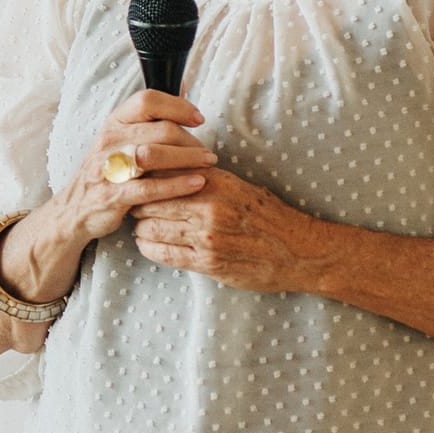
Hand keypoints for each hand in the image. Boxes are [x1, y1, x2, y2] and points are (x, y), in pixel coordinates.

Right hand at [48, 89, 215, 247]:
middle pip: (159, 129)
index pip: (147, 100)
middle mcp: (110, 140)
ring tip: (208, 163)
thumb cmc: (108, 170)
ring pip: (154, 155)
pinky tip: (196, 183)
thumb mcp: (122, 138)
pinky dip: (177, 185)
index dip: (177, 106)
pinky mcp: (112, 195)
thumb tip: (183, 86)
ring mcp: (108, 167)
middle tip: (208, 152)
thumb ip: (151, 116)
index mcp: (115, 122)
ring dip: (187, 158)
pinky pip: (149, 188)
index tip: (198, 118)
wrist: (75, 208)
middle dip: (190, 140)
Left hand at [128, 168, 324, 293]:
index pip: (163, 172)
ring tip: (140, 226)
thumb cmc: (269, 216)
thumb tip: (169, 170)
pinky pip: (163, 254)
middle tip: (133, 204)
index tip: (138, 180)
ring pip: (152, 228)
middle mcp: (209, 206)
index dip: (146, 177)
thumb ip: (205, 180)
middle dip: (138, 203)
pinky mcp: (208, 263)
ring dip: (141, 228)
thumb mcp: (239, 187)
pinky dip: (149, 248)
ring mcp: (207, 236)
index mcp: (217, 181)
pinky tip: (147, 245)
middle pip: (152, 200)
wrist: (299, 250)